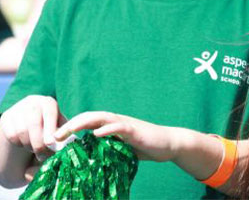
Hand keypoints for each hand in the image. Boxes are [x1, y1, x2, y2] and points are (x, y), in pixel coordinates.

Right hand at [0, 95, 64, 160]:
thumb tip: (62, 145)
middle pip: (34, 124)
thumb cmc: (49, 126)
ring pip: (21, 131)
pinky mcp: (7, 117)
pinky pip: (11, 135)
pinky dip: (19, 143)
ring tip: (35, 149)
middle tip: (42, 155)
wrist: (29, 121)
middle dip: (38, 143)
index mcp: (48, 103)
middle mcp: (33, 102)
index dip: (50, 129)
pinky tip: (25, 143)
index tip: (50, 144)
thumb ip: (61, 133)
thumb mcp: (58, 126)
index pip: (50, 114)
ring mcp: (18, 109)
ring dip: (29, 145)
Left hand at [55, 112, 178, 161]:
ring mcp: (125, 124)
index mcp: (111, 125)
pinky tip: (96, 133)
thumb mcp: (121, 148)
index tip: (56, 138)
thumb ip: (106, 148)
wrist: (168, 144)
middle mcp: (116, 121)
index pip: (87, 122)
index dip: (71, 127)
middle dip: (71, 124)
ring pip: (101, 118)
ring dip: (84, 122)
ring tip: (69, 130)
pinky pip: (119, 127)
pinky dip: (107, 129)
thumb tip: (87, 157)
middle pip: (90, 117)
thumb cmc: (145, 147)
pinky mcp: (135, 130)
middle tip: (55, 135)